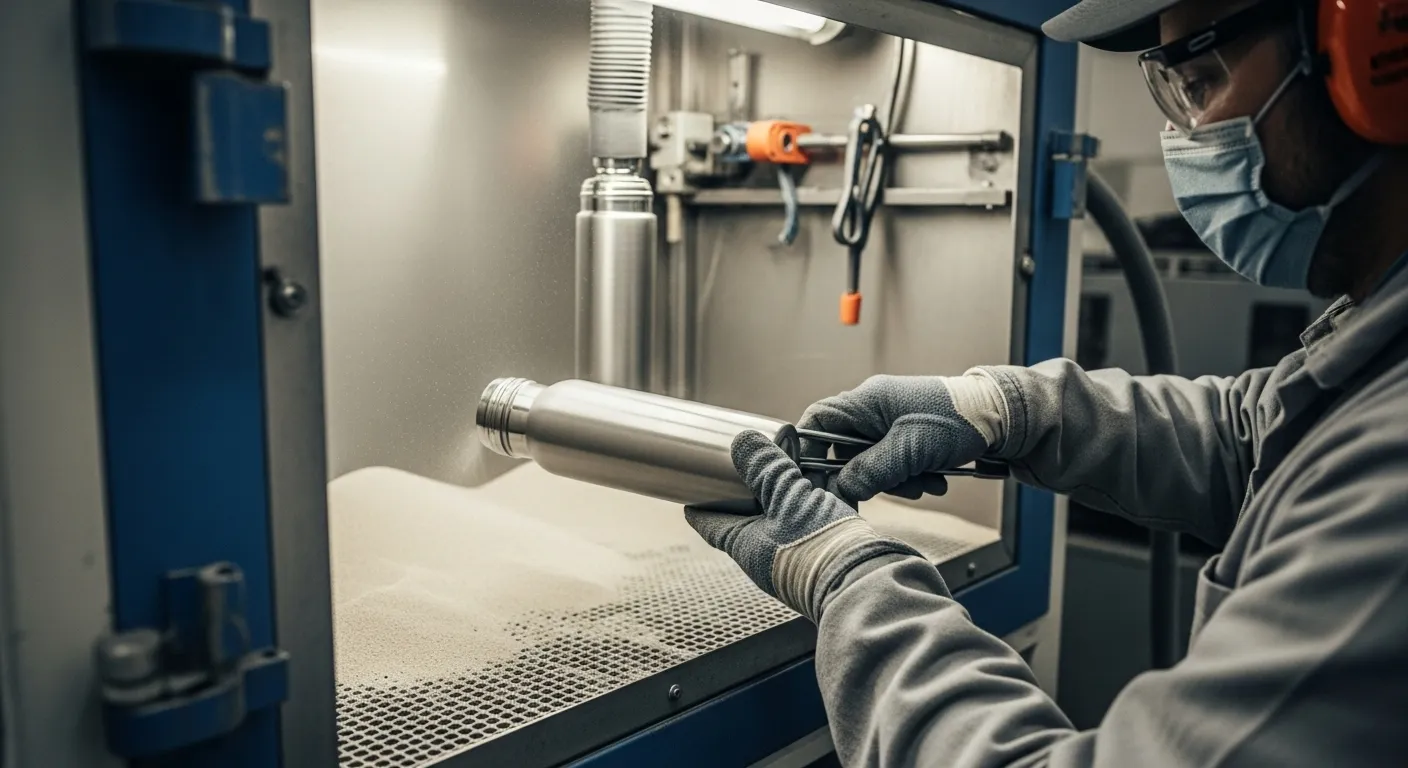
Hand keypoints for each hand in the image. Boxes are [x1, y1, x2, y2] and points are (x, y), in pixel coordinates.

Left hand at [685, 431, 919, 620]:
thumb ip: (766, 470)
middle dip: (749, 489)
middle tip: (747, 464)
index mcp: (747, 546)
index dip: (700, 506)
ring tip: (790, 462)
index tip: (690, 494)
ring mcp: (797, 554)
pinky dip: (817, 498)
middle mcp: (768, 554)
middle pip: (750, 516)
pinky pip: (816, 518)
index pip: (712, 524)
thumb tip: (743, 443)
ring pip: (786, 514)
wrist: (866, 585)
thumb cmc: (820, 550)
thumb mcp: (787, 500)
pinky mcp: (826, 551)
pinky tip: (827, 479)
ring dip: (788, 490)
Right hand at [800, 374, 1001, 501]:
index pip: (817, 422)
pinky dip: (909, 476)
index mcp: (866, 401)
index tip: (816, 480)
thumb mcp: (910, 450)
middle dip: (865, 475)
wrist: (1002, 416)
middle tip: (885, 489)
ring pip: (871, 460)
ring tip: (923, 484)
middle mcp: (873, 409)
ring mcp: (890, 422)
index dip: (809, 452)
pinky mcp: (907, 435)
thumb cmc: (958, 420)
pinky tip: (932, 480)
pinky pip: (893, 462)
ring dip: (894, 480)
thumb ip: (870, 470)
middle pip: (844, 449)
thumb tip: (838, 489)